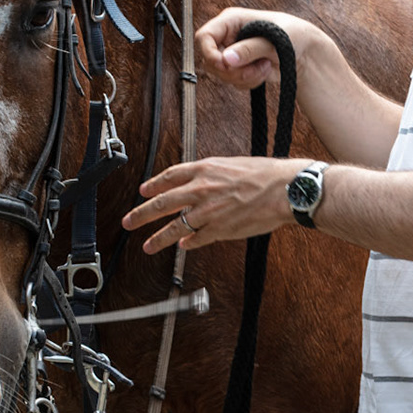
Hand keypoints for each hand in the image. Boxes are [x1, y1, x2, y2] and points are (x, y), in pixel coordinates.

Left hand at [121, 155, 305, 252]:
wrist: (284, 189)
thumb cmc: (264, 175)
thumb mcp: (232, 165)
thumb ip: (212, 175)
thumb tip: (198, 183)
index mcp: (204, 170)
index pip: (169, 177)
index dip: (153, 185)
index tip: (143, 191)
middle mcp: (201, 190)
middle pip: (161, 203)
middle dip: (141, 214)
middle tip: (128, 222)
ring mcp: (208, 212)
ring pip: (175, 227)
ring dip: (158, 238)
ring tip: (147, 245)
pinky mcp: (219, 230)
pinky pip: (197, 239)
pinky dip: (188, 243)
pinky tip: (183, 246)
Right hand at [196, 8, 320, 91]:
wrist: (304, 50)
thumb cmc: (291, 35)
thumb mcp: (272, 40)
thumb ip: (248, 49)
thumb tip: (225, 59)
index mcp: (231, 20)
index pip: (204, 36)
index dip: (209, 53)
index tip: (224, 64)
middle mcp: (227, 36)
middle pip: (211, 60)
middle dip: (233, 70)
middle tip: (255, 68)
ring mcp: (232, 53)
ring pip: (222, 74)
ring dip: (244, 76)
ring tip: (264, 67)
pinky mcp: (238, 67)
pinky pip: (233, 82)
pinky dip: (249, 81)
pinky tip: (264, 71)